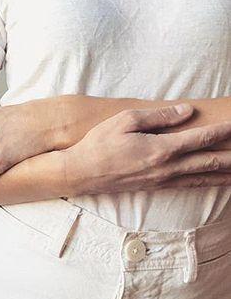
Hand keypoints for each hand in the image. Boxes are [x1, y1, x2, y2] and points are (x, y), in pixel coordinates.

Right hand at [62, 103, 230, 195]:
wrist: (81, 172)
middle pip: (210, 162)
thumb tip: (186, 111)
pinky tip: (214, 181)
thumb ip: (159, 116)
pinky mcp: (154, 187)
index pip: (202, 138)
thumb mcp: (126, 120)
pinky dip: (207, 183)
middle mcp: (166, 167)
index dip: (224, 131)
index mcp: (161, 148)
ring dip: (225, 174)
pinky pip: (188, 185)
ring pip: (203, 178)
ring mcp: (161, 180)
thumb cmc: (100, 143)